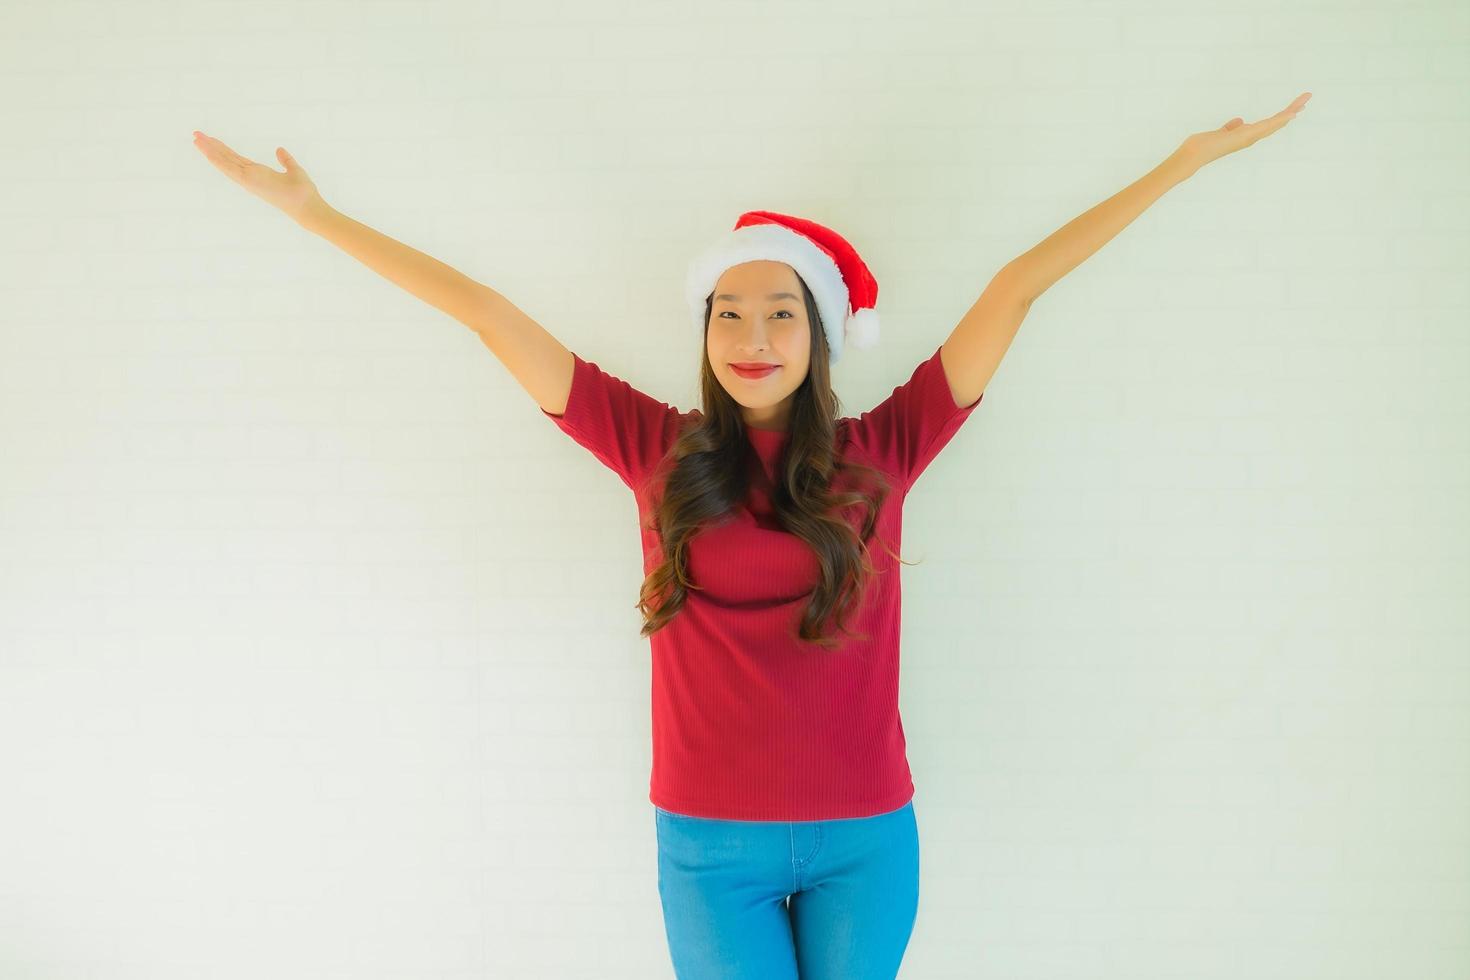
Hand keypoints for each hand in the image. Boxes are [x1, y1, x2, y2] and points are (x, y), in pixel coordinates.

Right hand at [191, 130, 324, 220]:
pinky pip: (229, 168)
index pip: (237, 159)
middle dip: (211, 147)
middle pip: (227, 159)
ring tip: (196, 138)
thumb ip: (286, 160)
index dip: (224, 149)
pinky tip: (206, 150)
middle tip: (197, 135)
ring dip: (209, 150)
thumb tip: (279, 150)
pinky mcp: (250, 181)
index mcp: (259, 174)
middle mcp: (250, 177)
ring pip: (224, 162)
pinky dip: (217, 160)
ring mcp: (248, 180)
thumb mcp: (294, 170)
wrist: (307, 206)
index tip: (212, 140)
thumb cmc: (303, 193)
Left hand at [1173, 92, 1311, 175]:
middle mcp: (1250, 138)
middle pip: (1276, 123)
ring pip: (1275, 122)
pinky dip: (1280, 119)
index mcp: (1245, 136)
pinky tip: (1292, 112)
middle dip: (1292, 111)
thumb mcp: (1219, 133)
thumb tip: (1239, 120)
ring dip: (1291, 110)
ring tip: (1305, 99)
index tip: (1293, 109)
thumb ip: (1229, 127)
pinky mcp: (1246, 136)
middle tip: (1307, 98)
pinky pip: (1267, 125)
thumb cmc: (1202, 146)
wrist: (1193, 155)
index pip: (1267, 125)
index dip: (1281, 117)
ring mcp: (1249, 138)